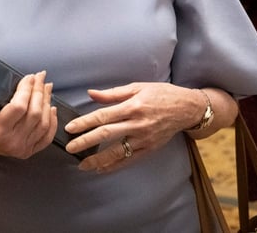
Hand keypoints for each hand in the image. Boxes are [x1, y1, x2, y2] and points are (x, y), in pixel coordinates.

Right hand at [0, 72, 56, 160]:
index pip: (19, 107)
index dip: (27, 90)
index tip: (29, 76)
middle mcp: (12, 142)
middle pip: (35, 113)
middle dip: (39, 92)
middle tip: (40, 77)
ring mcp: (22, 148)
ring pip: (44, 123)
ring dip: (47, 103)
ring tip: (46, 87)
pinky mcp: (28, 152)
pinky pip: (47, 137)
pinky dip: (53, 122)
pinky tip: (52, 108)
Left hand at [63, 82, 204, 173]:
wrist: (186, 108)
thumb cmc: (161, 94)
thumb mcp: (137, 87)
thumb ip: (112, 93)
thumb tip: (91, 93)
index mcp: (133, 106)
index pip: (103, 116)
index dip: (85, 122)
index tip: (70, 128)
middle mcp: (137, 124)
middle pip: (106, 134)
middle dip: (86, 142)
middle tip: (70, 147)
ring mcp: (144, 138)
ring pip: (117, 152)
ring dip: (97, 159)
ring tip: (82, 164)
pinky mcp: (150, 148)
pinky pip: (129, 160)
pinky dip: (114, 166)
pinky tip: (101, 169)